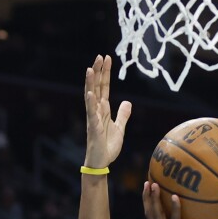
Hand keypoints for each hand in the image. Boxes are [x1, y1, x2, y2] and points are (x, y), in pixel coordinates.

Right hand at [83, 54, 132, 168]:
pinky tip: (90, 93)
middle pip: (97, 87)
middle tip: (100, 56)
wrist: (101, 162)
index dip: (106, 73)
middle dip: (98, 72)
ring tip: (90, 69)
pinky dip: (91, 103)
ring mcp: (93, 118)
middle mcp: (96, 111)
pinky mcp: (93, 128)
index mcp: (103, 110)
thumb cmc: (108, 146)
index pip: (104, 87)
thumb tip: (127, 102)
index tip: (107, 58)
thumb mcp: (120, 128)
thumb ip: (123, 115)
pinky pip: (91, 114)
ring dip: (91, 83)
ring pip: (91, 97)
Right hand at [141, 182, 205, 218]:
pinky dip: (175, 208)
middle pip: (150, 212)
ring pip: (156, 214)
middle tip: (147, 181)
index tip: (148, 188)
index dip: (148, 202)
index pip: (153, 215)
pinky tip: (175, 196)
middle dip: (147, 197)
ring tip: (154, 184)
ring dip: (154, 199)